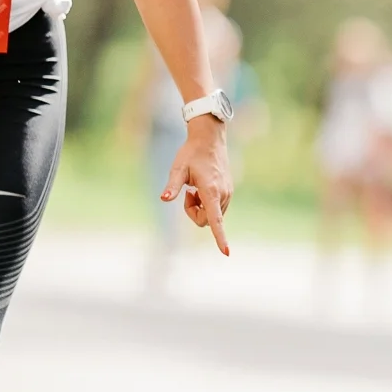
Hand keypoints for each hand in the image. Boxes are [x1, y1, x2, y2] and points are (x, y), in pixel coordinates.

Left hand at [162, 117, 231, 254]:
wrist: (210, 139)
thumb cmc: (191, 153)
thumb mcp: (178, 168)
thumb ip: (172, 186)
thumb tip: (164, 198)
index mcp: (211, 191)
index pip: (216, 220)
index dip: (219, 237)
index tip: (226, 253)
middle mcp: (223, 194)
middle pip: (207, 220)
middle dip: (193, 213)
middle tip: (185, 194)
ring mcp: (227, 193)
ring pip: (212, 215)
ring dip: (200, 207)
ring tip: (194, 188)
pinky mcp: (228, 191)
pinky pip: (216, 208)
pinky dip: (206, 203)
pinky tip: (201, 187)